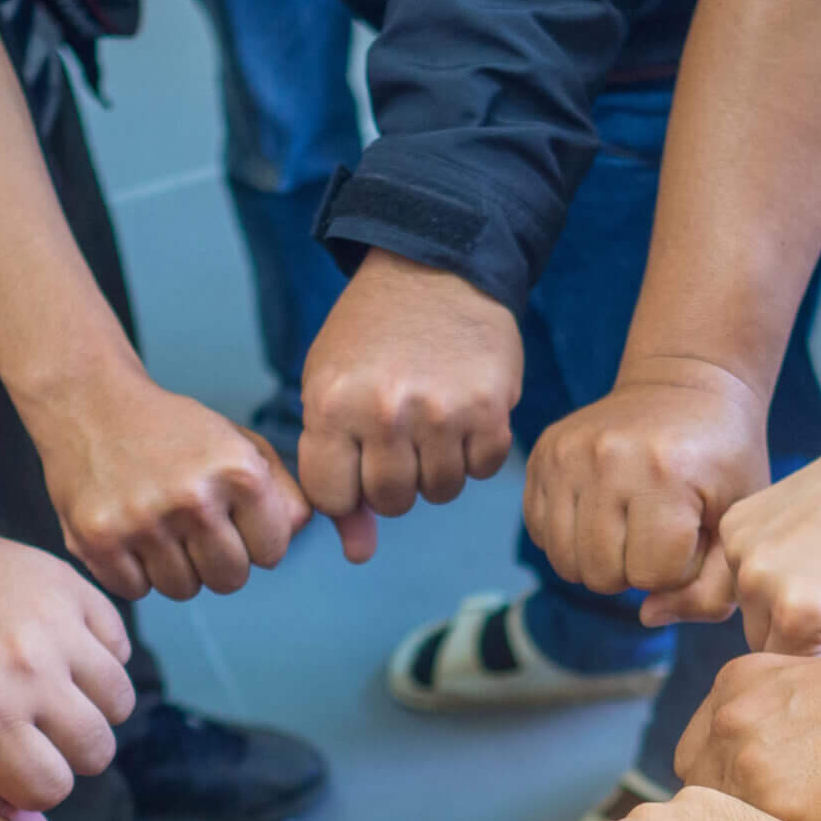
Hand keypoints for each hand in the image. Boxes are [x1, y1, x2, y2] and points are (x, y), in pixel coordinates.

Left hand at [0, 515, 133, 813]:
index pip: (52, 788)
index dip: (24, 784)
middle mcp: (29, 669)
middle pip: (97, 750)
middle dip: (64, 753)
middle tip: (25, 729)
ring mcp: (54, 622)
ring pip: (120, 700)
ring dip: (89, 708)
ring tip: (47, 694)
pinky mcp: (68, 585)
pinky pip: (118, 644)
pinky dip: (97, 657)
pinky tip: (55, 653)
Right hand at [26, 365, 312, 600]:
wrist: (89, 401)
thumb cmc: (174, 431)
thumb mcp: (239, 445)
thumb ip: (284, 493)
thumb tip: (296, 534)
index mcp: (239, 471)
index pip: (272, 553)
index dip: (253, 540)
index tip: (232, 518)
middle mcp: (193, 497)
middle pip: (230, 580)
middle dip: (218, 560)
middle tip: (194, 527)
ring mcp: (142, 521)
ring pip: (182, 590)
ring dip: (176, 568)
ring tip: (161, 526)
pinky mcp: (97, 538)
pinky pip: (135, 590)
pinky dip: (134, 571)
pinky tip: (129, 532)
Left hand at [300, 249, 520, 562]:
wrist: (434, 267)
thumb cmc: (371, 336)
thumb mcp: (331, 389)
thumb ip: (336, 472)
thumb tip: (359, 553)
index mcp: (332, 405)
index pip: (334, 498)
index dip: (347, 488)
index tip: (356, 461)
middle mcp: (385, 412)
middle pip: (391, 501)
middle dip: (394, 482)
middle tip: (398, 439)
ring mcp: (441, 413)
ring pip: (440, 492)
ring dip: (436, 468)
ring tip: (430, 423)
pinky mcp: (489, 410)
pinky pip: (482, 470)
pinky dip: (475, 453)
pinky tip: (463, 415)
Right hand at [523, 363, 770, 609]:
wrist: (687, 385)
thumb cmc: (724, 462)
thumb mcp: (738, 524)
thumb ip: (711, 592)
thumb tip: (647, 616)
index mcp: (664, 474)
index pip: (652, 578)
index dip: (677, 569)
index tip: (692, 532)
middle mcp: (607, 459)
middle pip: (601, 576)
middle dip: (635, 569)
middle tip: (660, 531)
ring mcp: (567, 454)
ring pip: (565, 562)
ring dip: (601, 559)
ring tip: (630, 525)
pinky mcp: (542, 454)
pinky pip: (541, 534)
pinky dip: (571, 538)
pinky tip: (602, 512)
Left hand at [677, 652, 820, 820]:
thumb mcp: (815, 689)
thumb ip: (766, 724)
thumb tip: (732, 785)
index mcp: (737, 683)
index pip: (695, 760)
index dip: (723, 792)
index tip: (753, 813)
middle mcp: (734, 720)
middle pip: (699, 798)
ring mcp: (755, 768)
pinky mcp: (788, 814)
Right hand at [711, 431, 820, 656]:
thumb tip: (801, 714)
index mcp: (797, 616)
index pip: (781, 673)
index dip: (816, 660)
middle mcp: (757, 583)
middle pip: (757, 642)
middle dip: (791, 634)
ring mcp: (740, 548)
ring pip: (743, 606)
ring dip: (771, 602)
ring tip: (817, 573)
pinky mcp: (732, 524)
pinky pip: (735, 568)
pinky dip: (761, 566)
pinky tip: (800, 547)